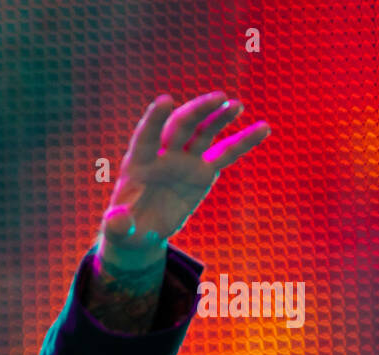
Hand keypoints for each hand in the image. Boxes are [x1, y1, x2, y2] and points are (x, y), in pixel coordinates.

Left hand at [99, 90, 271, 268]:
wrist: (143, 231)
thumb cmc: (126, 229)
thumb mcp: (118, 231)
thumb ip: (116, 224)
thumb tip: (115, 220)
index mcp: (137, 164)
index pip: (146, 137)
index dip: (154, 120)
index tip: (165, 101)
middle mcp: (163, 156)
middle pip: (180, 127)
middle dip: (197, 112)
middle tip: (218, 98)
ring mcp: (184, 161)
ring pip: (203, 133)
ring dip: (219, 117)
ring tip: (236, 105)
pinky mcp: (203, 171)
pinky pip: (225, 153)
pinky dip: (243, 141)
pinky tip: (263, 128)